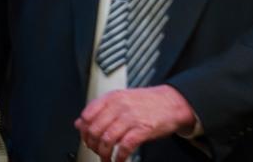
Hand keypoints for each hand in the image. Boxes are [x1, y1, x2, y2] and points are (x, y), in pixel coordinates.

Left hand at [74, 85, 195, 161]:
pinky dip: (119, 157)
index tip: (86, 139)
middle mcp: (119, 106)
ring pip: (107, 139)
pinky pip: (124, 147)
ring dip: (103, 154)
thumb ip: (99, 110)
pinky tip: (118, 160)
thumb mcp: (120, 100)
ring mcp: (130, 117)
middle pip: (95, 129)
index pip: (87, 115)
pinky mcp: (143, 129)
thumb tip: (79, 123)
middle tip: (95, 151)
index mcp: (111, 98)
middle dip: (92, 145)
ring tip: (106, 159)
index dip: (84, 131)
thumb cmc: (147, 102)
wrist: (172, 102)